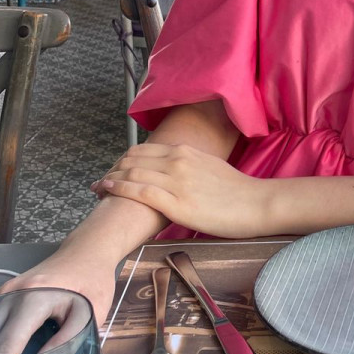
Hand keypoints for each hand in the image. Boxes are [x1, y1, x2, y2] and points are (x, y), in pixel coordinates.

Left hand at [91, 143, 271, 237]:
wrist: (255, 203)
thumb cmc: (236, 191)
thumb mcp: (209, 167)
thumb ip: (188, 166)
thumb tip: (173, 174)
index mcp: (186, 151)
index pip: (143, 150)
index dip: (123, 160)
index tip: (113, 170)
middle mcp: (178, 160)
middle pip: (133, 158)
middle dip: (112, 168)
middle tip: (100, 181)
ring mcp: (176, 180)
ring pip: (132, 172)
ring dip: (110, 179)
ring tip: (98, 188)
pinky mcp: (177, 203)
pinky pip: (140, 191)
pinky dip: (120, 189)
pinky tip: (108, 191)